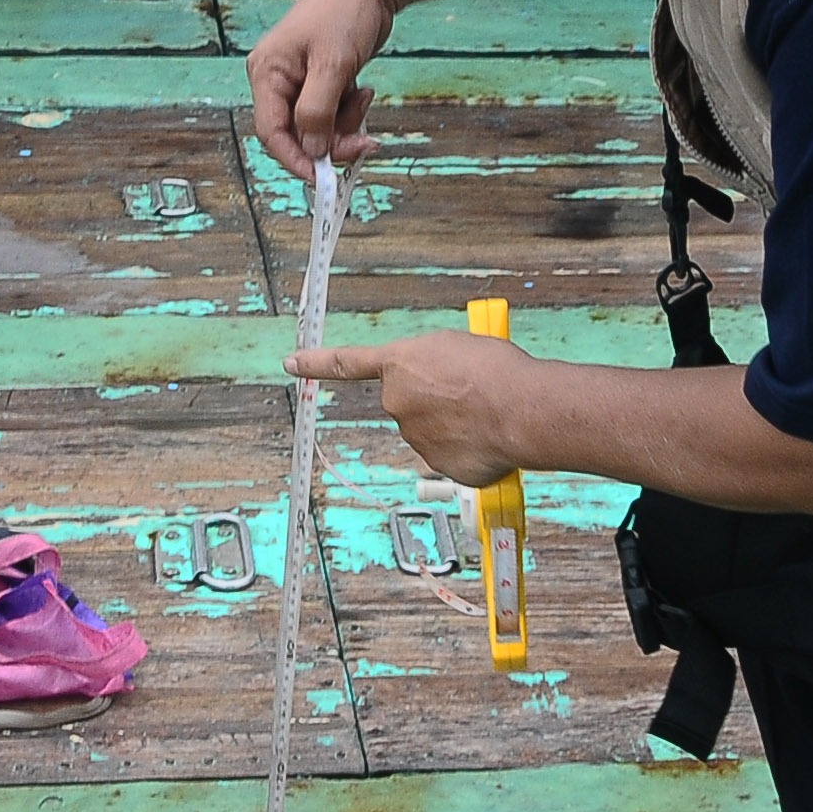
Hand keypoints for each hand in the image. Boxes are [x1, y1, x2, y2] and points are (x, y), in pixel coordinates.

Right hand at [249, 0, 396, 177]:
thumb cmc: (345, 11)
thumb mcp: (333, 64)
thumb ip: (318, 112)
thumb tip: (311, 151)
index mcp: (267, 73)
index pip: (271, 132)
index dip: (295, 159)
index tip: (323, 177)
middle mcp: (277, 80)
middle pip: (296, 133)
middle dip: (330, 141)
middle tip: (364, 142)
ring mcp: (299, 81)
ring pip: (317, 127)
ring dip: (344, 123)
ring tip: (363, 96)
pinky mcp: (320, 81)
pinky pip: (331, 113)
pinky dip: (349, 111)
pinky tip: (362, 89)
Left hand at [288, 332, 535, 489]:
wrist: (520, 409)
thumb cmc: (494, 371)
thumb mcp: (455, 345)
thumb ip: (431, 362)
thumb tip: (436, 384)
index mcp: (398, 366)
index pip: (347, 363)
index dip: (317, 363)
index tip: (292, 363)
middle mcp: (397, 403)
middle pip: (409, 402)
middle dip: (434, 400)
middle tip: (470, 392)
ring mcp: (415, 438)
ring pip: (431, 430)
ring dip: (453, 424)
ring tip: (485, 413)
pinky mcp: (438, 466)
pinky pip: (451, 455)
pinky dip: (468, 449)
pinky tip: (488, 437)